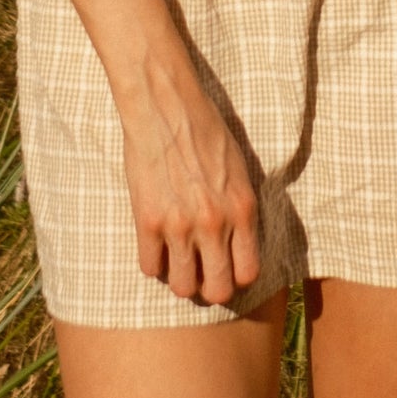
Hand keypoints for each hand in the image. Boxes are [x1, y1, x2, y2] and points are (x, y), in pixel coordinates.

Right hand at [118, 59, 261, 304]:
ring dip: (179, 279)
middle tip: (200, 273)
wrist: (165, 107)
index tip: (226, 268)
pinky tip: (154, 245)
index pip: (248, 273)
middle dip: (209, 287)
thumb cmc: (205, 130)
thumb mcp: (239, 168)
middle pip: (217, 290)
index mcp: (242, 210)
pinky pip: (149, 267)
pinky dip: (152, 262)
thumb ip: (240, 208)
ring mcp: (180, 226)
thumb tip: (239, 242)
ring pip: (182, 287)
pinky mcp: (148, 222)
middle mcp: (214, 224)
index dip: (236, 277)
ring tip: (176, 261)